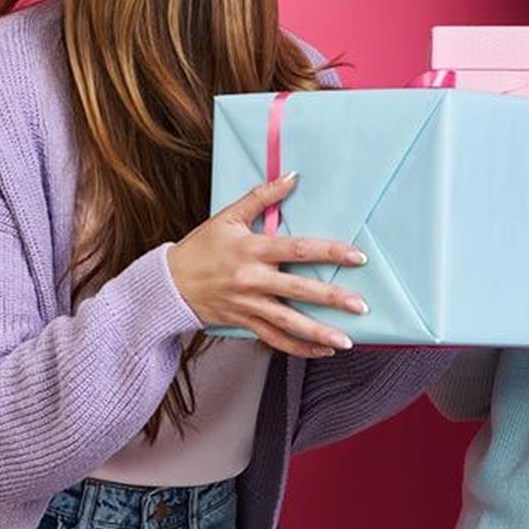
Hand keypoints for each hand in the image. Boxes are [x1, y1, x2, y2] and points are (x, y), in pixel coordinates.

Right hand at [168, 172, 369, 357]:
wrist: (168, 283)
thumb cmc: (200, 247)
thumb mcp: (227, 217)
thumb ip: (261, 196)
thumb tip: (292, 177)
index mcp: (252, 249)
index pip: (297, 250)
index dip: (328, 252)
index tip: (355, 256)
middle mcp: (252, 279)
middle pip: (298, 290)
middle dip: (332, 298)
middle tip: (360, 305)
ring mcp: (248, 305)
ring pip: (288, 323)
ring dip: (319, 333)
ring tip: (346, 341)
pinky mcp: (244, 322)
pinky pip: (274, 339)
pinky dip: (298, 348)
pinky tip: (321, 351)